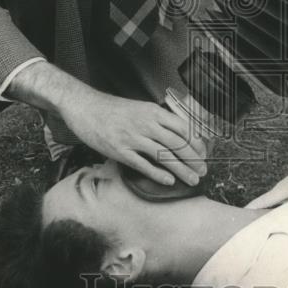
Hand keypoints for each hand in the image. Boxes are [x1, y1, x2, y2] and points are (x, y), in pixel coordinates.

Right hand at [59, 82, 206, 187]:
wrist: (84, 106)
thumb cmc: (111, 109)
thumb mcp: (139, 108)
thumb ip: (157, 119)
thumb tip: (176, 133)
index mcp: (153, 112)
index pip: (183, 128)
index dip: (196, 143)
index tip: (203, 154)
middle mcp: (146, 123)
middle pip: (177, 143)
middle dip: (193, 159)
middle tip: (202, 171)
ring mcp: (132, 137)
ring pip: (164, 155)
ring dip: (181, 169)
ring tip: (192, 179)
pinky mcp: (119, 150)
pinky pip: (143, 164)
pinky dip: (157, 174)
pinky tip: (168, 181)